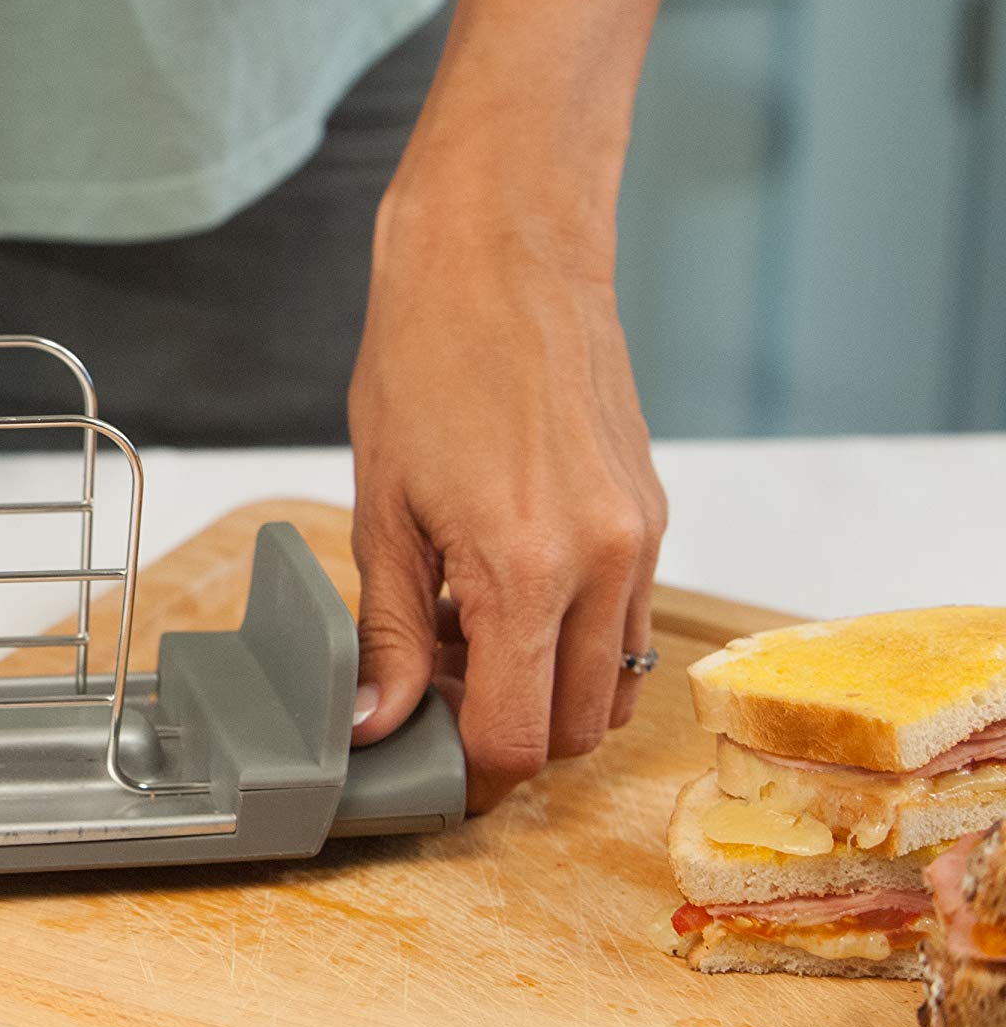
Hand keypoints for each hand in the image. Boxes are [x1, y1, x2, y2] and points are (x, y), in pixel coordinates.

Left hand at [346, 182, 666, 811]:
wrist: (500, 256)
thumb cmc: (426, 360)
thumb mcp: (382, 507)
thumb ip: (385, 627)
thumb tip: (375, 721)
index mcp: (525, 570)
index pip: (520, 739)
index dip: (469, 769)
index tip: (424, 755)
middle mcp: (604, 563)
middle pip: (577, 727)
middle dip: (509, 731)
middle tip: (433, 688)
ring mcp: (640, 538)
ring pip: (613, 680)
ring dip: (545, 685)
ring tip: (463, 626)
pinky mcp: (651, 512)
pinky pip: (625, 615)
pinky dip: (572, 631)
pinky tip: (503, 583)